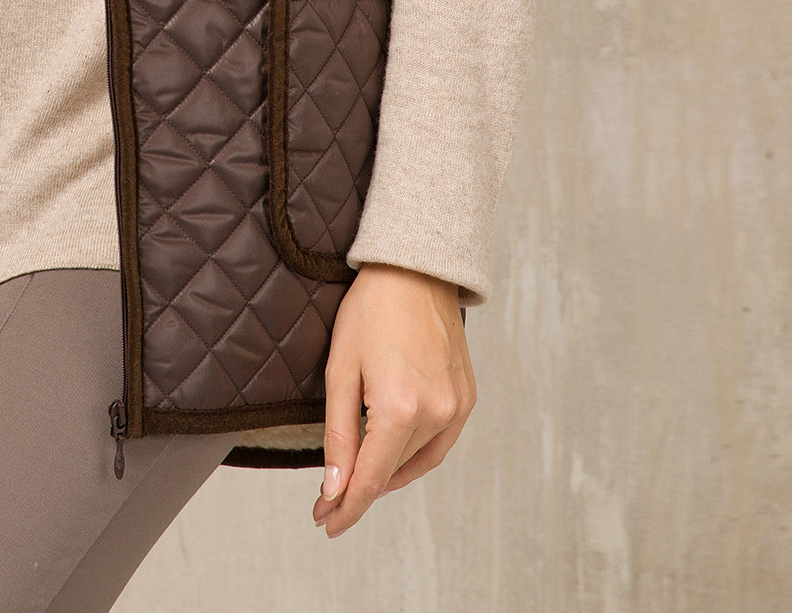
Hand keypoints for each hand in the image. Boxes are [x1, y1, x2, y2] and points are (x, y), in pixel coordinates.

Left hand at [312, 264, 474, 537]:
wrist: (415, 268)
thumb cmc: (370, 310)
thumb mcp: (340, 370)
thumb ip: (338, 435)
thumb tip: (334, 488)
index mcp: (400, 408)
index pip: (371, 479)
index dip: (345, 507)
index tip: (324, 523)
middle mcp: (436, 414)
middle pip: (393, 472)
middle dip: (359, 488)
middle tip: (329, 500)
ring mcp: (457, 407)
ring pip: (417, 461)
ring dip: (388, 472)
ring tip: (359, 477)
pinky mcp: (467, 398)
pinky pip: (439, 443)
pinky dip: (415, 455)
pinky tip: (394, 453)